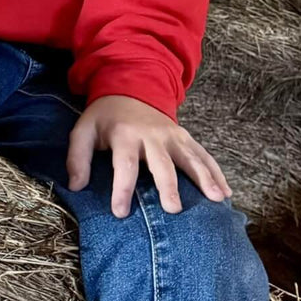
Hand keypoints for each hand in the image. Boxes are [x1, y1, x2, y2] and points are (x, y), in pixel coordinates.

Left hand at [67, 94, 231, 217]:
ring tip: (216, 198)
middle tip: (173, 209)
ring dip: (203, 177)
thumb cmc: (105, 117)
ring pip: (189, 158)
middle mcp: (151, 135)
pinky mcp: (185, 138)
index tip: (120, 212)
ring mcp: (172, 136)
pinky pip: (203, 155)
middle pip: (161, 163)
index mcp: (124, 135)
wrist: (129, 87)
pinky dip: (216, 172)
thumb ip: (77, 158)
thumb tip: (75, 187)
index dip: (122, 189)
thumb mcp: (83, 131)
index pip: (124, 165)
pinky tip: (225, 192)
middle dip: (167, 185)